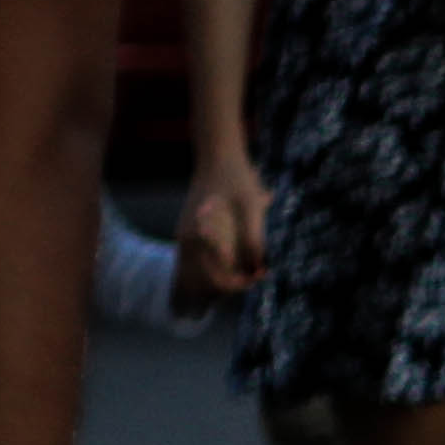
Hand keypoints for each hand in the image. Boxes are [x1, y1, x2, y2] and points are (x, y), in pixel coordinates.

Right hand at [179, 151, 267, 296]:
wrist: (218, 158)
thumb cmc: (238, 181)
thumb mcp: (252, 209)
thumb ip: (254, 242)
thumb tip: (259, 271)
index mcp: (198, 238)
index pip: (214, 281)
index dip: (239, 285)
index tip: (258, 275)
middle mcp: (186, 241)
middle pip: (201, 284)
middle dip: (228, 286)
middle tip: (253, 273)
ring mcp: (185, 237)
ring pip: (194, 276)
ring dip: (218, 281)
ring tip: (242, 270)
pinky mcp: (188, 233)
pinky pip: (193, 263)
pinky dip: (209, 271)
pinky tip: (230, 264)